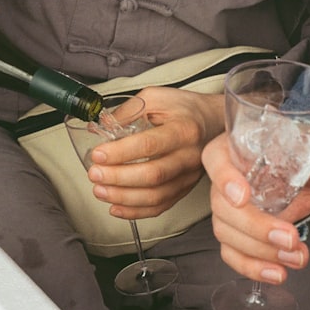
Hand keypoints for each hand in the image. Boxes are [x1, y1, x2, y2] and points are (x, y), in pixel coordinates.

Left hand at [84, 87, 224, 218]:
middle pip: (152, 175)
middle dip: (118, 177)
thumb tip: (101, 128)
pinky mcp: (184, 189)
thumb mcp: (156, 97)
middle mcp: (189, 156)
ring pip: (156, 196)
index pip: (149, 145)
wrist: (214, 122)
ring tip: (100, 190)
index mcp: (183, 129)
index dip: (120, 152)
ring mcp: (188, 176)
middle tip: (94, 174)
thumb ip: (128, 111)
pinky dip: (135, 212)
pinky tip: (116, 207)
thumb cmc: (185, 109)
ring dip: (123, 197)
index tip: (98, 154)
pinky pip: (161, 207)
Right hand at [201, 130, 309, 282]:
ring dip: (262, 252)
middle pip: (223, 207)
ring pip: (228, 235)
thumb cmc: (296, 159)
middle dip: (257, 228)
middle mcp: (222, 181)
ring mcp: (225, 211)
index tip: (242, 196)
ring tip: (296, 257)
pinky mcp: (234, 235)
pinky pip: (232, 255)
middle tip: (289, 237)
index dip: (225, 179)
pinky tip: (277, 273)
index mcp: (232, 151)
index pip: (216, 161)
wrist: (300, 178)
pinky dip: (253, 268)